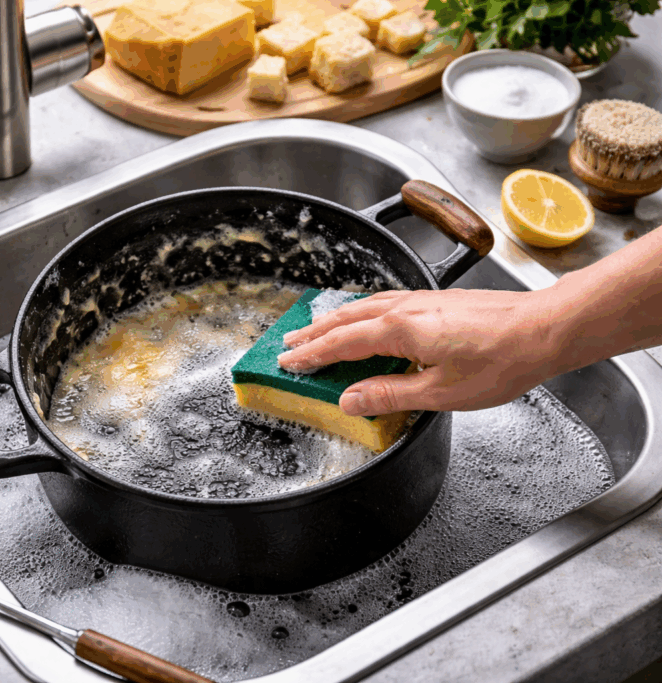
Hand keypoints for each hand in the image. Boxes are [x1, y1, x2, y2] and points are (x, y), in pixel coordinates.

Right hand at [276, 289, 562, 415]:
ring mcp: (420, 300)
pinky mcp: (435, 300)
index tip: (287, 363)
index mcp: (399, 330)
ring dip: (332, 319)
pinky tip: (362, 317)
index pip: (341, 343)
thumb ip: (389, 395)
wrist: (543, 329)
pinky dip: (359, 310)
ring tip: (313, 330)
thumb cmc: (501, 361)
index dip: (311, 355)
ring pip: (362, 305)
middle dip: (313, 333)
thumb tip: (350, 401)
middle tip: (286, 345)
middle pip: (345, 318)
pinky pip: (381, 301)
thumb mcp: (440, 393)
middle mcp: (404, 308)